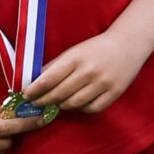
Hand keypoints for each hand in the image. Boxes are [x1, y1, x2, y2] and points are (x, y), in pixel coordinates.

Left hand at [19, 31, 145, 114]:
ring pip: (74, 103)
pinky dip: (81, 108)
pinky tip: (77, 103)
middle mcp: (89, 71)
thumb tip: (34, 82)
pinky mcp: (115, 92)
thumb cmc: (96, 48)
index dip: (34, 90)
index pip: (48, 79)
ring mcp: (103, 83)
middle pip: (59, 94)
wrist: (128, 44)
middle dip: (44, 100)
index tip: (26, 95)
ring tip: (57, 103)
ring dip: (62, 105)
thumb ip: (55, 66)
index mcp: (75, 58)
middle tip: (37, 103)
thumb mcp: (73, 52)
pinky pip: (92, 108)